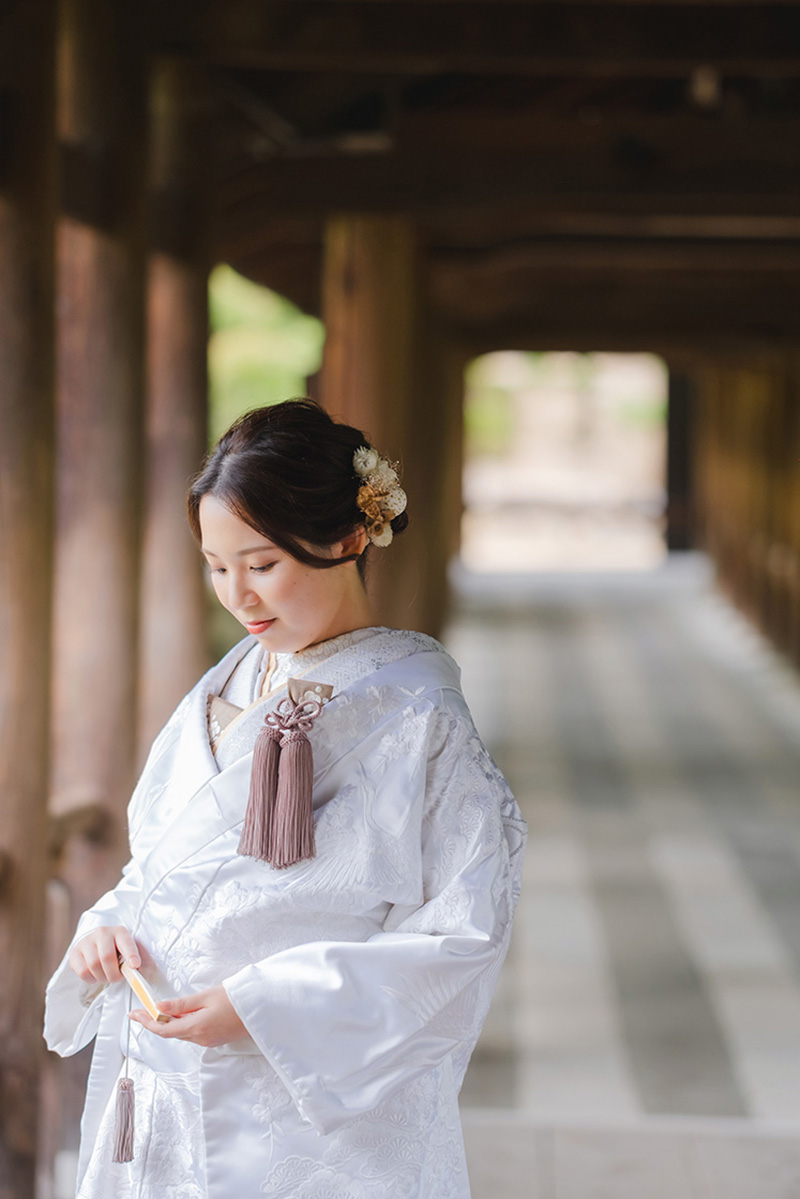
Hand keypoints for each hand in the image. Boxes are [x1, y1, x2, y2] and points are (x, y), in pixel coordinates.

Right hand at [68, 926, 140, 983]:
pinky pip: (82, 971)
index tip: (135, 965)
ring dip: (102, 977)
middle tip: (116, 978)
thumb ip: (137, 960)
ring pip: (93, 965)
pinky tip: (95, 975)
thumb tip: (136, 970)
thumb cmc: (118, 952)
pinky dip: (90, 978)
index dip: (131, 954)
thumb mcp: (131, 952)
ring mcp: (87, 941)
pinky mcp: (75, 952)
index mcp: (120, 932)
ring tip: (106, 976)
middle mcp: (102, 933)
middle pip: (106, 956)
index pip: (126, 943)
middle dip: (113, 974)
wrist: (98, 946)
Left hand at [129, 986, 247, 1048]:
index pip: (163, 1029)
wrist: (260, 1009)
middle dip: (155, 1022)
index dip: (146, 1022)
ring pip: (181, 1032)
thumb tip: (159, 1007)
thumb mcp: (207, 996)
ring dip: (169, 1022)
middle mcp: (200, 1039)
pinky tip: (182, 1014)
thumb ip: (181, 1004)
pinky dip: (182, 1024)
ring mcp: (208, 1041)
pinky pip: (192, 1032)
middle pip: (170, 1032)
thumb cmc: (236, 999)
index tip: (134, 1015)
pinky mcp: (214, 1039)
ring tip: (160, 1009)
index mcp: (196, 1028)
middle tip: (142, 1010)